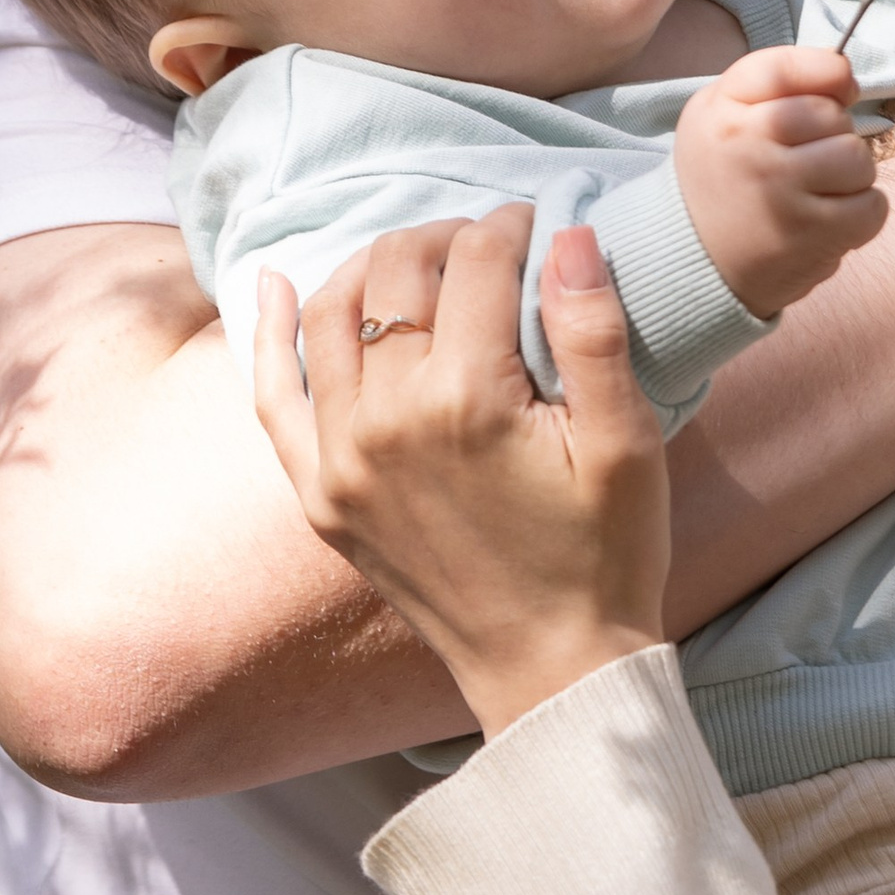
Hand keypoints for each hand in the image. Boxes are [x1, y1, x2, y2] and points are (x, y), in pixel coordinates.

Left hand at [254, 210, 670, 738]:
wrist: (552, 669)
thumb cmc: (605, 557)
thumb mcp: (625, 443)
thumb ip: (594, 332)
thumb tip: (570, 233)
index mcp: (467, 400)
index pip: (476, 262)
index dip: (511, 227)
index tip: (537, 225)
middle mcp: (387, 419)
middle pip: (396, 273)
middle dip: (444, 237)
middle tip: (487, 246)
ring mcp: (340, 458)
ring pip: (331, 313)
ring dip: (372, 266)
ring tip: (419, 263)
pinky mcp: (320, 493)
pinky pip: (273, 395)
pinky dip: (269, 332)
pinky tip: (277, 284)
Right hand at [675, 47, 884, 319]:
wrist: (697, 261)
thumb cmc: (723, 177)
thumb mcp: (722, 114)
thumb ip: (778, 82)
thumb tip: (847, 78)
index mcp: (722, 111)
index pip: (788, 68)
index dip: (828, 72)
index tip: (838, 89)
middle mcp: (747, 146)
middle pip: (832, 115)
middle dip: (834, 134)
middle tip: (807, 161)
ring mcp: (779, 193)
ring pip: (857, 158)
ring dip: (851, 175)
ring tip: (818, 191)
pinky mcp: (810, 235)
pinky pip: (872, 205)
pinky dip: (862, 213)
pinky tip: (831, 219)